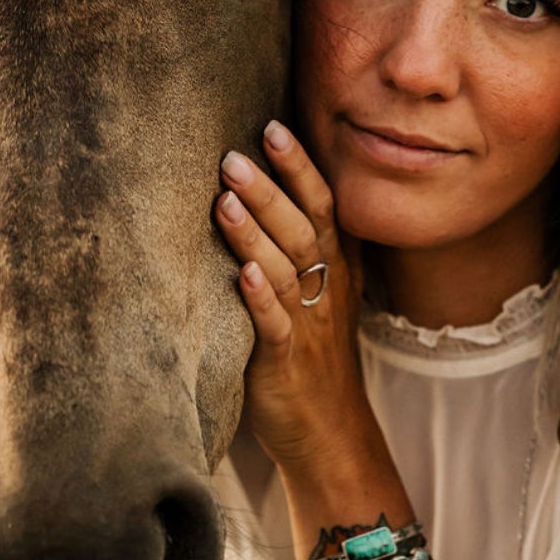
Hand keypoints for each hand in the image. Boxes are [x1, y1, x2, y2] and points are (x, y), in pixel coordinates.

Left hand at [215, 120, 383, 478]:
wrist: (329, 433)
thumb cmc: (311, 355)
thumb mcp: (317, 294)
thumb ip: (299, 246)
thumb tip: (257, 189)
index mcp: (334, 268)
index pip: (323, 205)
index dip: (300, 167)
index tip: (273, 126)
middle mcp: (325, 289)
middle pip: (303, 228)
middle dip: (270, 188)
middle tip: (232, 154)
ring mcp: (308, 324)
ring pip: (286, 269)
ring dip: (255, 234)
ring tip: (225, 198)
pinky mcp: (285, 362)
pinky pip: (275, 325)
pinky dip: (261, 298)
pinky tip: (243, 273)